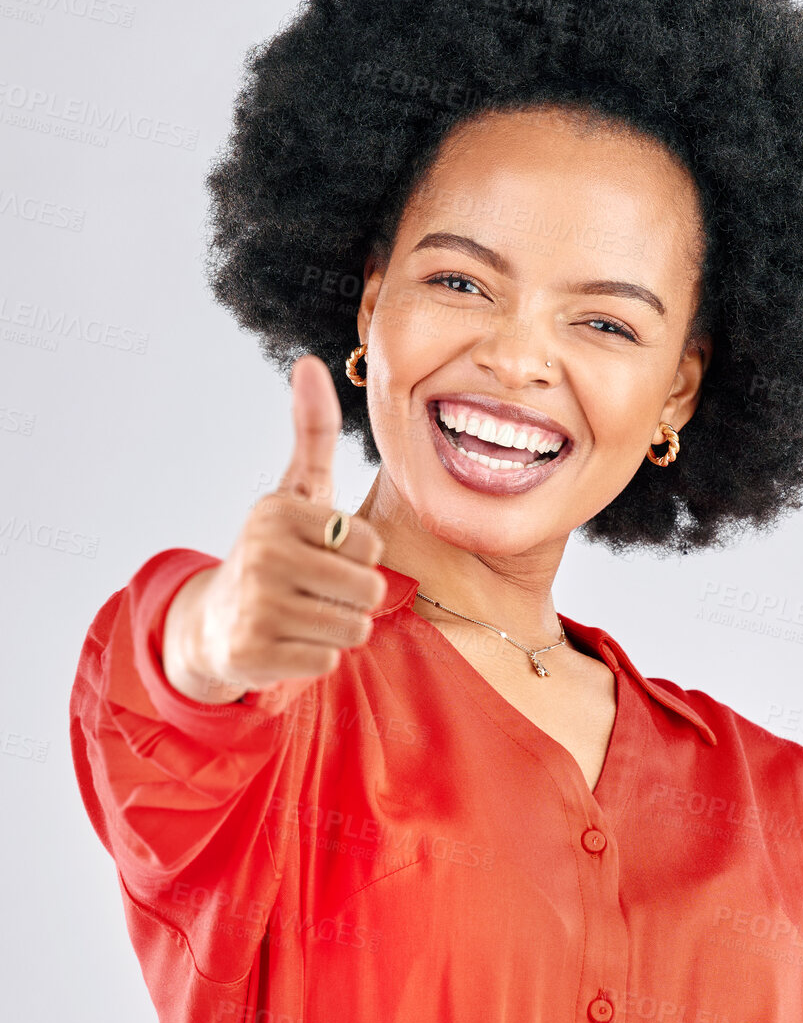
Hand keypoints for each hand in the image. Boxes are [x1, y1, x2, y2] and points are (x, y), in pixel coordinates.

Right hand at [162, 355, 386, 704]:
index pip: (369, 545)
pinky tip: (288, 642)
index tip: (324, 553)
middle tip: (319, 591)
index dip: (358, 557)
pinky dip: (317, 657)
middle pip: (368, 589)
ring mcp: (256, 606)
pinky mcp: (253, 653)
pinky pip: (329, 660)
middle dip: (355, 598)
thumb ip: (312, 433)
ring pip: (354, 628)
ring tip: (306, 615)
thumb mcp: (294, 492)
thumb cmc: (275, 551)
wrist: (214, 623)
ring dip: (340, 628)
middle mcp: (263, 555)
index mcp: (278, 513)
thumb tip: (310, 362)